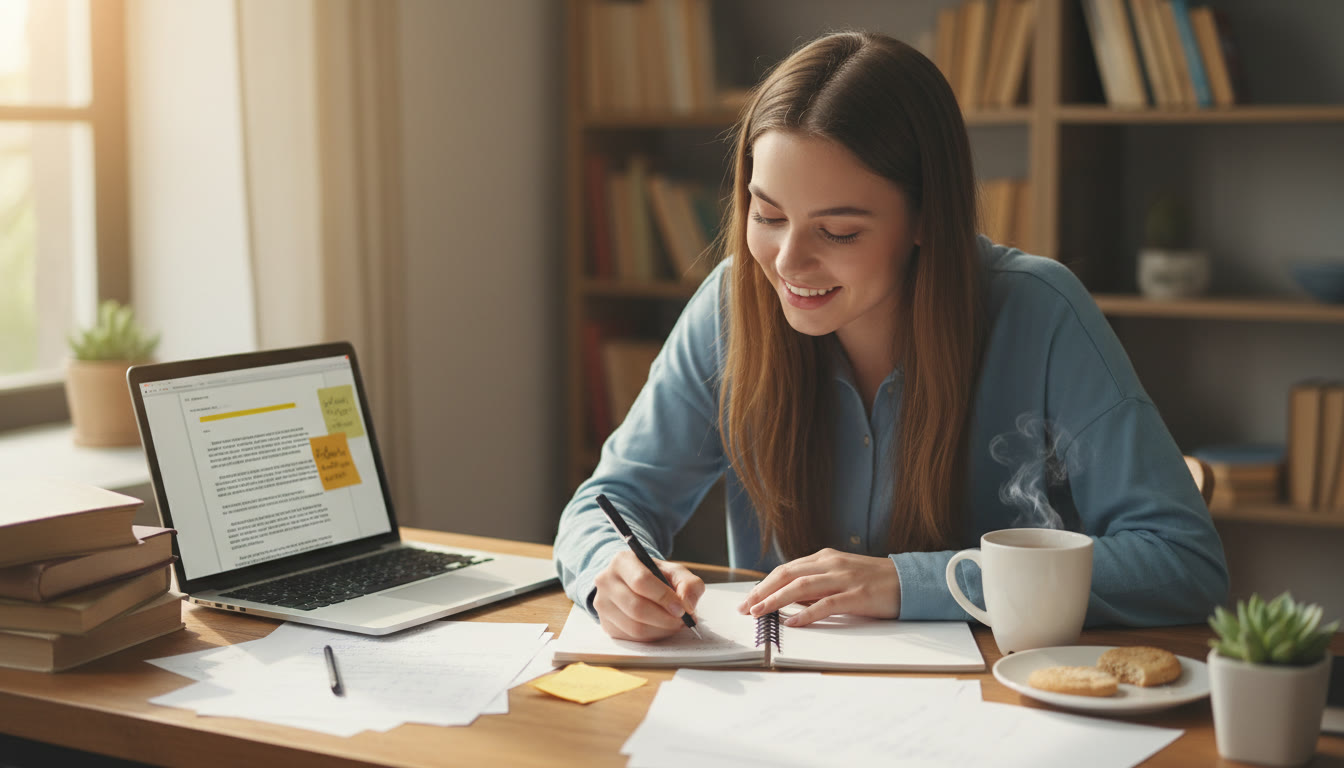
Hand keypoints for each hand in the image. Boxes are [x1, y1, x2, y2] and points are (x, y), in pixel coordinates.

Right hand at [593, 550, 704, 641]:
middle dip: (665, 619)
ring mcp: (602, 604)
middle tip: (682, 621)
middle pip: (636, 608)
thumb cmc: (656, 577)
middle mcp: (606, 581)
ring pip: (634, 627)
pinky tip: (661, 628)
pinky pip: (631, 638)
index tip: (682, 609)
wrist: (633, 584)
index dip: (664, 597)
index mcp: (622, 561)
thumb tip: (687, 605)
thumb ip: (688, 584)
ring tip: (674, 625)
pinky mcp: (606, 624)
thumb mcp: (675, 572)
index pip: (641, 581)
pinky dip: (651, 637)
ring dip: (660, 630)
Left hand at [736, 548, 900, 626]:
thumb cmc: (873, 582)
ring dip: (776, 600)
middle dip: (762, 591)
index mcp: (824, 558)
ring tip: (759, 612)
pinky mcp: (857, 594)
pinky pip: (826, 604)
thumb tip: (788, 601)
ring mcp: (844, 578)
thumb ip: (816, 585)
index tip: (748, 599)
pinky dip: (807, 613)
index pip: (786, 569)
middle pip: (787, 574)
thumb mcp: (840, 577)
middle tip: (745, 607)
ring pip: (801, 586)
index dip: (764, 584)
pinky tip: (793, 623)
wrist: (909, 581)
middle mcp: (830, 564)